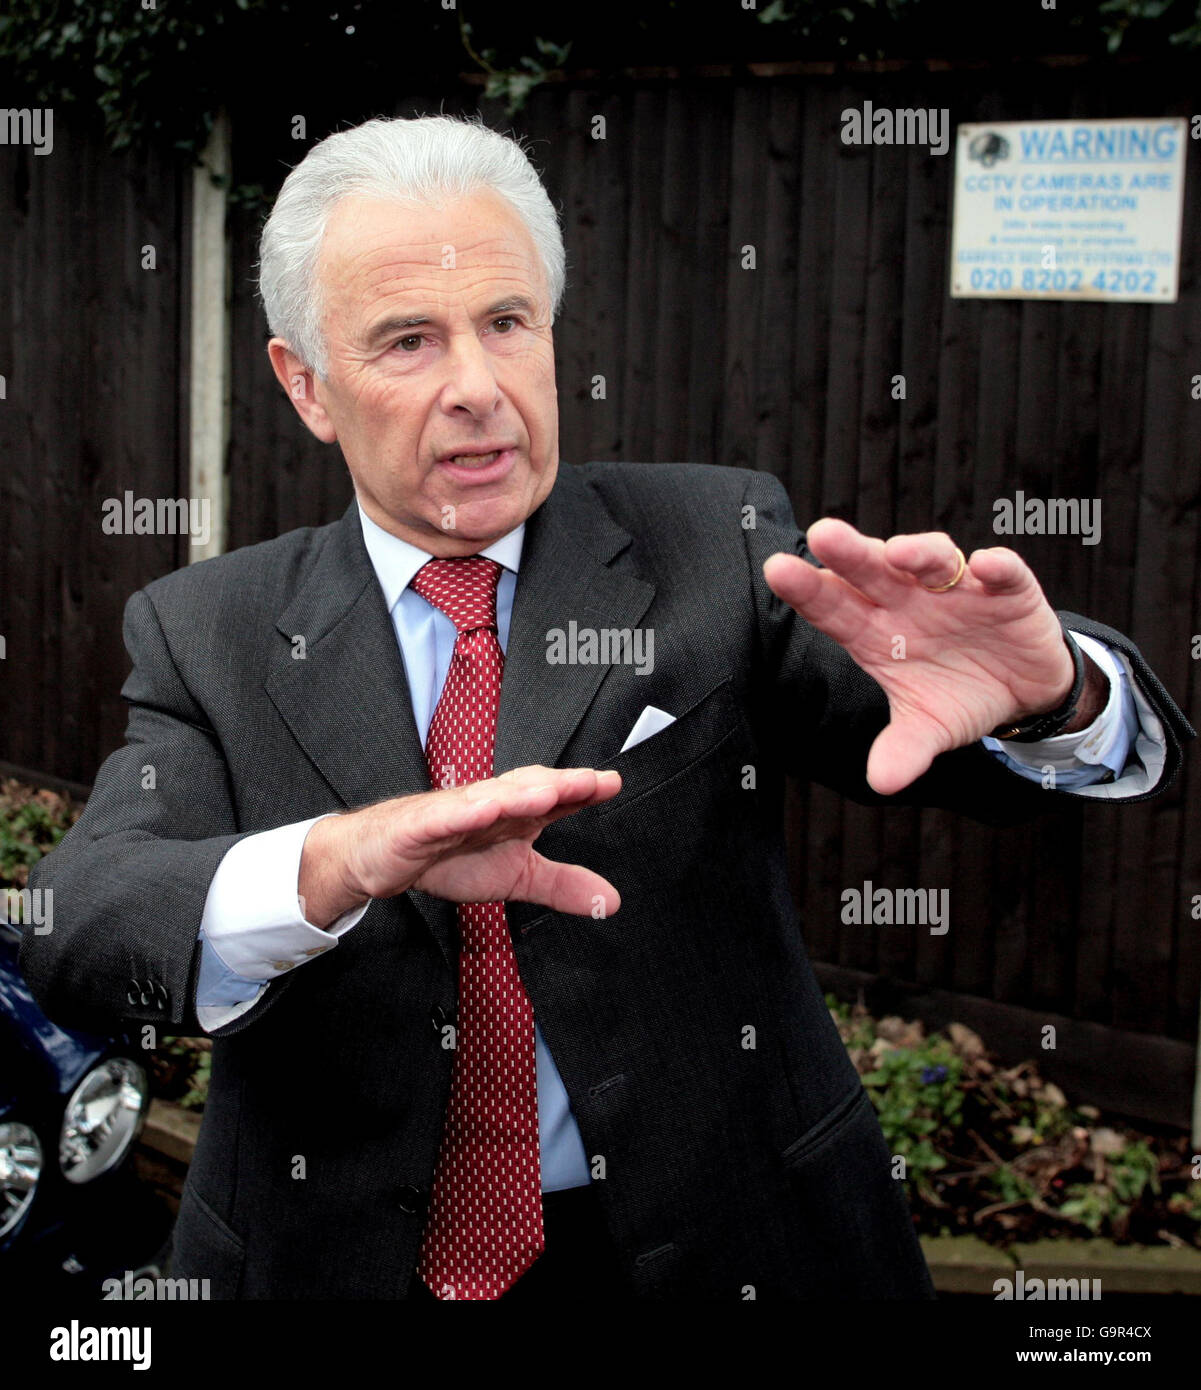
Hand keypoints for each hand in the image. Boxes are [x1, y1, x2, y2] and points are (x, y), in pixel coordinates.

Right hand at [299, 765, 621, 926]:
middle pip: (526, 789)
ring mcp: (453, 812)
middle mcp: (488, 805)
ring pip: (489, 798)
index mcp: (514, 814)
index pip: (553, 798)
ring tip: (548, 792)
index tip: (612, 784)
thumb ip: (561, 885)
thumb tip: (610, 901)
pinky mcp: (418, 826)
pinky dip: (461, 811)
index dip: (582, 791)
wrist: (379, 858)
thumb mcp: (516, 878)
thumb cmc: (447, 857)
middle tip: (591, 781)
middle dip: (558, 784)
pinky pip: (441, 818)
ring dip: (518, 793)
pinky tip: (482, 808)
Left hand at [763, 519, 1088, 795]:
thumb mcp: (928, 728)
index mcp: (876, 630)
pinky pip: (1002, 572)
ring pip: (933, 560)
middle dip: (850, 553)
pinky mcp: (1007, 589)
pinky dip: (997, 568)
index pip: (835, 608)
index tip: (777, 569)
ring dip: (919, 553)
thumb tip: (882, 782)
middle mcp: (908, 600)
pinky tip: (988, 565)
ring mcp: (956, 589)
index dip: (808, 590)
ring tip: (900, 552)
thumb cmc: (958, 696)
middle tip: (823, 535)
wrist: (1022, 691)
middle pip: (873, 571)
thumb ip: (904, 749)